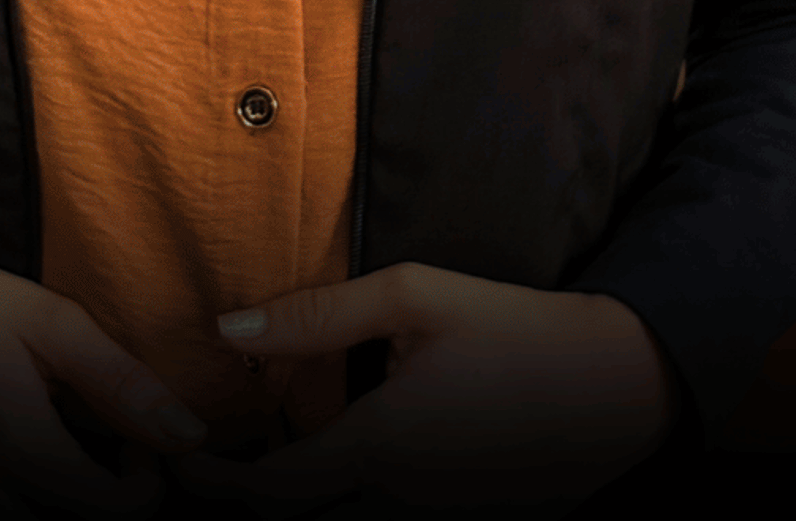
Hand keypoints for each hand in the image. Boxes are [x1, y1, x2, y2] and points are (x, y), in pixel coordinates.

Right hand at [0, 208, 209, 518]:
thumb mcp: (47, 321)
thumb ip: (121, 383)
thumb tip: (191, 434)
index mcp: (20, 446)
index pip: (112, 516)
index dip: (143, 488)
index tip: (136, 446)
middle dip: (100, 499)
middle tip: (100, 447)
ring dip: (54, 504)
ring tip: (52, 447)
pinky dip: (5, 503)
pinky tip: (2, 457)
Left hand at [173, 272, 678, 512]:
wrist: (616, 387)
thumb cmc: (515, 330)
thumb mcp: (416, 297)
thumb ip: (317, 315)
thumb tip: (229, 331)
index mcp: (382, 450)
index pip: (269, 496)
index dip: (214, 482)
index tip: (179, 458)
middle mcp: (401, 506)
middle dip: (247, 501)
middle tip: (217, 458)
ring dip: (298, 503)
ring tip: (274, 452)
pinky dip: (345, 504)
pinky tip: (342, 459)